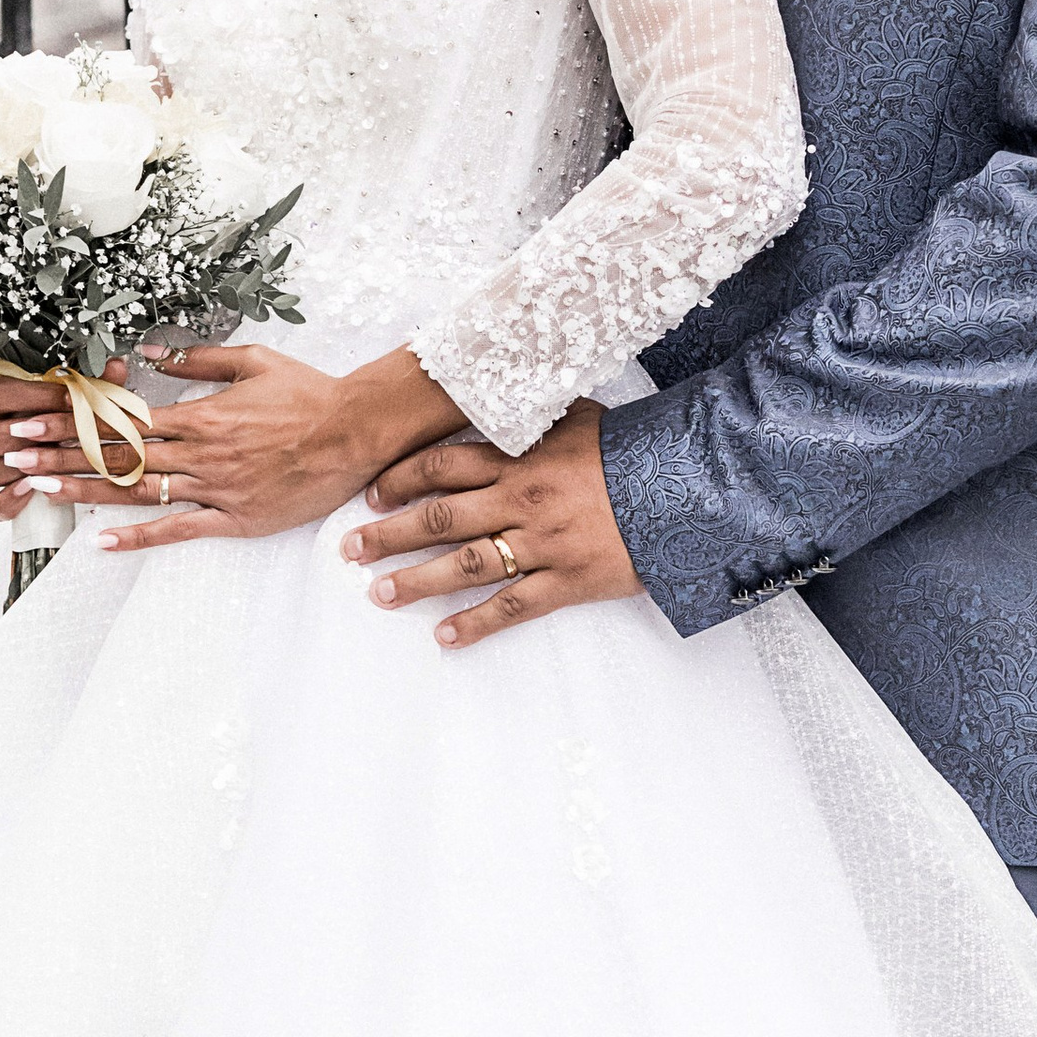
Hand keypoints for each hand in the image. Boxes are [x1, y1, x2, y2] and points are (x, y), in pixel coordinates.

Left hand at [0, 342, 459, 552]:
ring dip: (81, 492)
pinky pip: (180, 529)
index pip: (118, 419)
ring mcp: (217, 489)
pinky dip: (139, 537)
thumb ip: (199, 360)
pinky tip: (100, 543)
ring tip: (35, 490)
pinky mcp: (237, 518)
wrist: (358, 432)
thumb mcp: (253, 360)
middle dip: (56, 454)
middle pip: (114, 456)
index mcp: (199, 415)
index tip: (26, 419)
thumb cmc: (309, 393)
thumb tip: (152, 356)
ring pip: (137, 492)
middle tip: (9, 455)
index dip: (67, 420)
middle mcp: (200, 454)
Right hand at [0, 361, 117, 521]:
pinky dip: (10, 501)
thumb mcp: (83, 394)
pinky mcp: (2, 492)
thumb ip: (95, 383)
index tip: (72, 398)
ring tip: (49, 464)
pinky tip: (32, 491)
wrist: (66, 440)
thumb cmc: (68, 409)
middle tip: (64, 434)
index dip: (35, 396)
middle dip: (30, 436)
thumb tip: (115, 366)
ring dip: (19, 470)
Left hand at [341, 404, 641, 647]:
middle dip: (389, 535)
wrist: (687, 484)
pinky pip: (513, 607)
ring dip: (417, 582)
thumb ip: (528, 417)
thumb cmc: (629, 447)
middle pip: (440, 518)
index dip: (400, 481)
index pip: (442, 466)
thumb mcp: (575, 415)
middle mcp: (522, 500)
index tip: (372, 495)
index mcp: (520, 457)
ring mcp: (544, 544)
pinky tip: (444, 637)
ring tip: (379, 595)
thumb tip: (492, 399)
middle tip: (349, 550)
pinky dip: (476, 625)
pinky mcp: (569, 580)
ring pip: (467, 566)